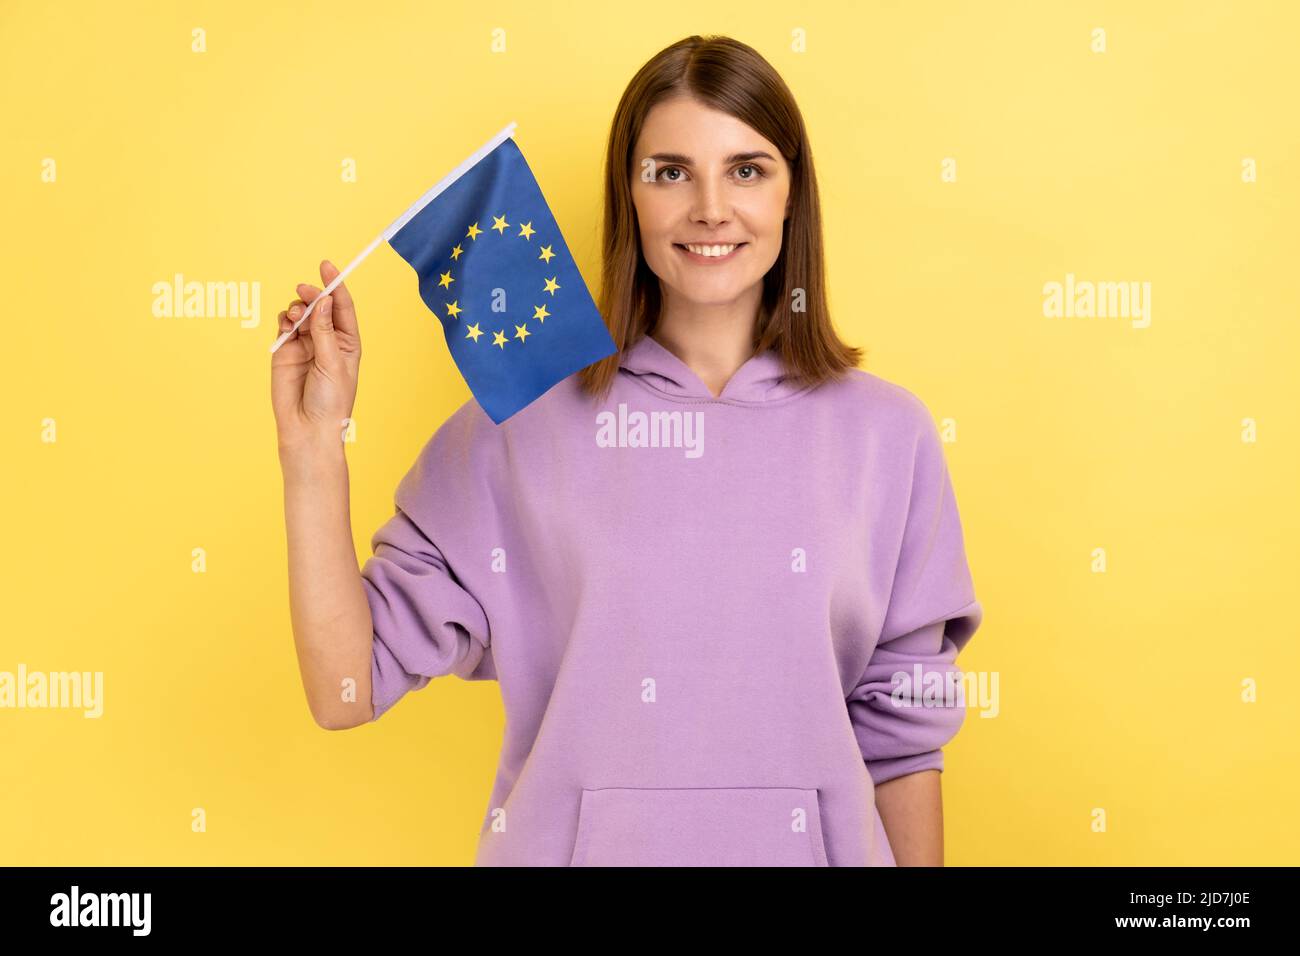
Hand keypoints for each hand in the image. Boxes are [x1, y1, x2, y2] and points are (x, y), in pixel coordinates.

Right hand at [271, 260, 360, 450]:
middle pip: (319, 306)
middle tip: (305, 290)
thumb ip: (324, 331)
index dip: (335, 285)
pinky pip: (284, 326)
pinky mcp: (285, 351)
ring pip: (300, 313)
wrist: (307, 428)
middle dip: (312, 294)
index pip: (342, 307)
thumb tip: (323, 300)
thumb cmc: (330, 401)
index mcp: (347, 342)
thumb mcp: (332, 363)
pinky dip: (283, 320)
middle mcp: (326, 340)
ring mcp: (305, 344)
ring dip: (297, 308)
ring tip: (295, 316)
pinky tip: (286, 325)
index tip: (327, 266)